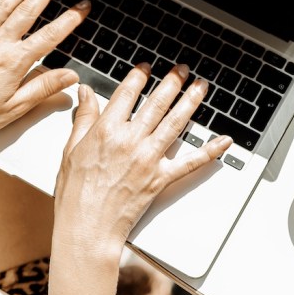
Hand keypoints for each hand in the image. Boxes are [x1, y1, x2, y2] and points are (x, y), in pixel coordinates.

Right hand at [53, 63, 231, 252]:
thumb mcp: (71, 149)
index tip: (146, 68)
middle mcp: (130, 141)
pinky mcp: (160, 179)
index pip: (127, 94)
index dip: (139, 77)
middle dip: (172, 82)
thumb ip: (84, 118)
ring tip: (201, 87)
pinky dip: (209, 151)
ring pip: (175, 123)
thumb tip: (86, 92)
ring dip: (191, 102)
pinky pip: (190, 162)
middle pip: (156, 103)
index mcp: (106, 131)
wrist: (87, 226)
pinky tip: (222, 140)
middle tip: (182, 69)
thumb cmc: (75, 193)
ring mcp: (148, 159)